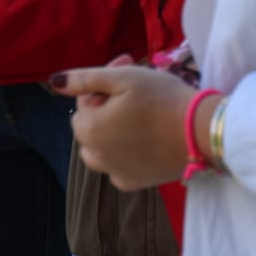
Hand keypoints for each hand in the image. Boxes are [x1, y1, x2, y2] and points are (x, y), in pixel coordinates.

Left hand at [56, 60, 192, 191]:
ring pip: (98, 150)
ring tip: (134, 117)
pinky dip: (122, 156)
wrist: (201, 132)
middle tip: (134, 90)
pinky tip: (141, 141)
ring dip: (108, 133)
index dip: (103, 86)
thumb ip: (85, 79)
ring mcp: (115, 172)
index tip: (127, 72)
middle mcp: (96, 156)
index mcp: (89, 129)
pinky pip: (117, 168)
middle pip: (89, 126)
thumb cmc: (161, 98)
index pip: (83, 103)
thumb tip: (54, 82)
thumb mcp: (123, 78)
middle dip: (105, 107)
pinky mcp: (136, 183)